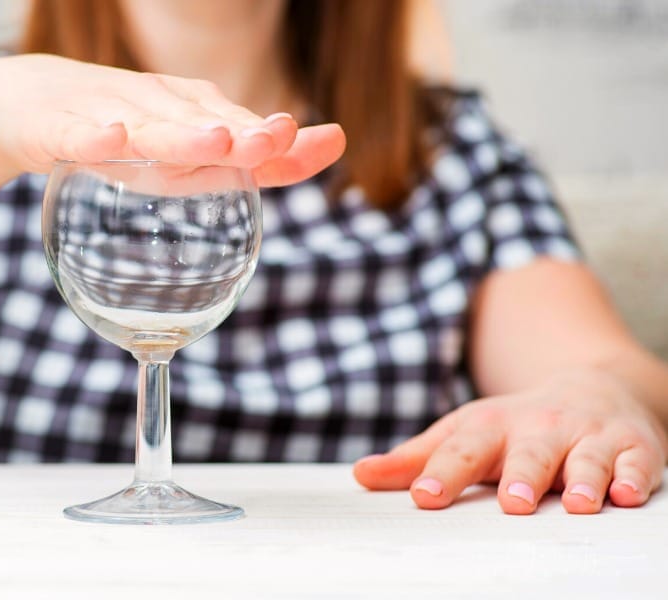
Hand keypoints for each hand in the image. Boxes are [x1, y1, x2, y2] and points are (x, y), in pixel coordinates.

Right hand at [0, 54, 344, 185]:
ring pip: (146, 126)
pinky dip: (93, 137)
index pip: (238, 124)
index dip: (273, 137)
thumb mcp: (187, 157)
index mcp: (189, 115)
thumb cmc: (125, 136)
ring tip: (214, 141)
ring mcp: (105, 114)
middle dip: (238, 133)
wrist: (32, 103)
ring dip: (180, 134)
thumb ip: (254, 161)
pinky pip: (76, 135)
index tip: (316, 140)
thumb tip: (328, 146)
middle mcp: (155, 107)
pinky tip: (111, 137)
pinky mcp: (58, 129)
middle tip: (273, 140)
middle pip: (198, 121)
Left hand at [353, 368, 667, 513]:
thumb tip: (360, 476)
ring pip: (585, 458)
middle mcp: (539, 428)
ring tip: (577, 502)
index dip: (443, 473)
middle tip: (514, 502)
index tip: (425, 497)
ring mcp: (587, 436)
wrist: (592, 388)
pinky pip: (637, 463)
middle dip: (522, 476)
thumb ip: (415, 458)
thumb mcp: (464, 434)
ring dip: (582, 478)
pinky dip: (634, 477)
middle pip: (528, 453)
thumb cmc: (515, 425)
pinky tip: (626, 493)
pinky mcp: (632, 446)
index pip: (463, 451)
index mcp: (491, 427)